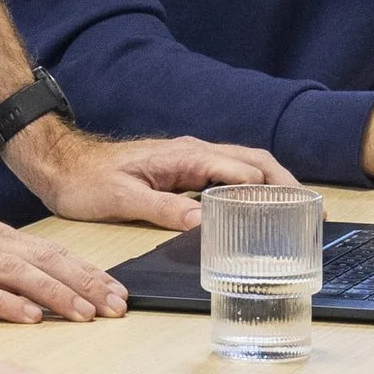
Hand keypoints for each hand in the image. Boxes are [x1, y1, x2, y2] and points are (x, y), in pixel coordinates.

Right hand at [0, 202, 131, 324]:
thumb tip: (30, 300)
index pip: (46, 253)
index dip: (84, 273)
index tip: (118, 296)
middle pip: (39, 259)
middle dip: (82, 282)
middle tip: (118, 306)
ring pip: (13, 271)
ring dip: (53, 292)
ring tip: (85, 312)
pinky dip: (2, 302)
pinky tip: (27, 317)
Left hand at [9, 124, 294, 231]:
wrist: (62, 164)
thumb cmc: (88, 181)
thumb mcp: (123, 200)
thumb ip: (163, 209)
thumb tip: (204, 222)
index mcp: (185, 156)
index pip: (240, 171)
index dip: (270, 191)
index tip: (295, 213)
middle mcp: (193, 152)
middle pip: (252, 161)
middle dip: (285, 182)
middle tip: (311, 210)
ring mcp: (189, 158)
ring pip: (243, 165)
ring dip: (271, 183)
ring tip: (295, 210)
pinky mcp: (182, 168)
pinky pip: (227, 174)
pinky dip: (251, 186)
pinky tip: (256, 207)